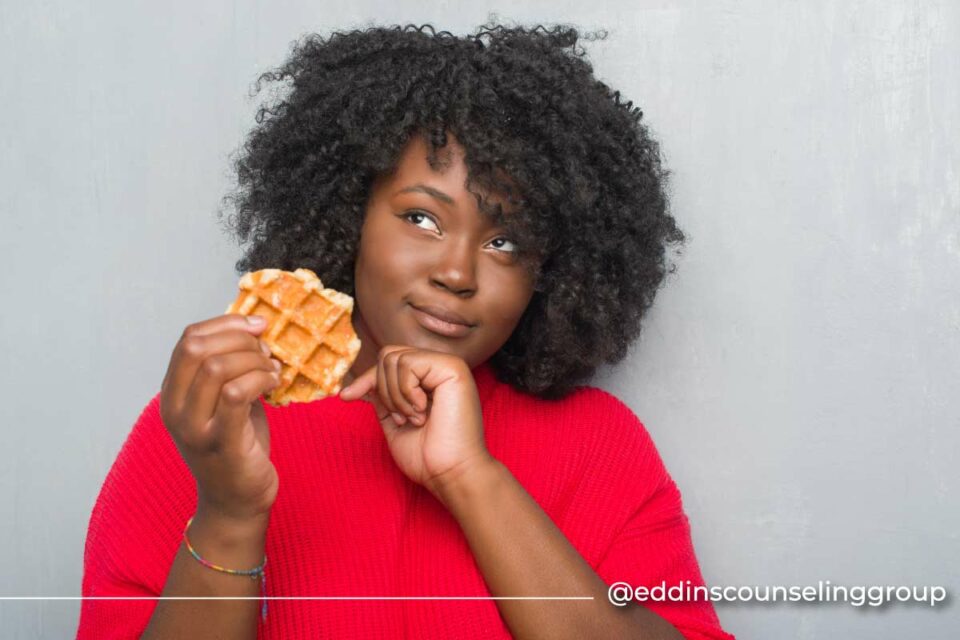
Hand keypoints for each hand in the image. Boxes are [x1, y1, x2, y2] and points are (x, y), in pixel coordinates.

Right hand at [159, 313, 282, 520]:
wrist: (236, 502)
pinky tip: (274, 384)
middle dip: (241, 339)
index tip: (257, 325)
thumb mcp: (224, 402)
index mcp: (172, 394)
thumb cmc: (236, 446)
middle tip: (266, 350)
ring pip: (218, 368)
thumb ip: (228, 369)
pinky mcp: (221, 442)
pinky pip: (237, 393)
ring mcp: (194, 428)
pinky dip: (260, 379)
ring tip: (272, 371)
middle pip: (199, 348)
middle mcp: (175, 410)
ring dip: (254, 360)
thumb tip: (253, 328)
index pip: (188, 339)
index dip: (226, 323)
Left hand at [338, 346, 493, 501]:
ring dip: (395, 395)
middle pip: (388, 355)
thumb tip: (359, 384)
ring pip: (394, 358)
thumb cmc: (427, 456)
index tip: (346, 397)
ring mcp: (448, 365)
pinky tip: (423, 410)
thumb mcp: (394, 422)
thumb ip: (382, 399)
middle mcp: (439, 368)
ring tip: (415, 418)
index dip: (366, 379)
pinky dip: (406, 391)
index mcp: (429, 379)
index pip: (389, 363)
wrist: (450, 473)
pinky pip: (408, 364)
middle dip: (383, 390)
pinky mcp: (452, 367)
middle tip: (402, 418)